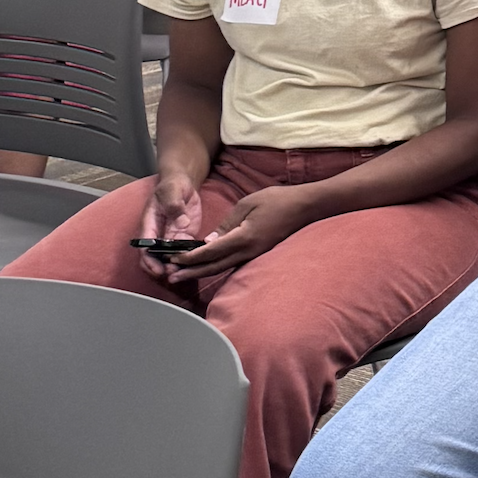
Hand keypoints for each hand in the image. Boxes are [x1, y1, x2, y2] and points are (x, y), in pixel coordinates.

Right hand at [138, 171, 205, 279]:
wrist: (183, 184)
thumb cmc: (172, 186)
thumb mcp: (171, 192)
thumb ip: (175, 205)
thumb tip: (181, 222)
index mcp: (149, 224)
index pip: (145, 247)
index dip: (149, 260)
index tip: (157, 270)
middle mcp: (158, 234)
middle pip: (154, 257)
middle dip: (161, 268)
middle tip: (172, 274)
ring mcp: (171, 237)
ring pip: (169, 257)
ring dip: (174, 267)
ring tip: (184, 273)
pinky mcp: (184, 236)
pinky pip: (184, 251)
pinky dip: (187, 259)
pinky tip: (194, 264)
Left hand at [165, 185, 312, 282]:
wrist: (306, 207)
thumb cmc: (278, 200)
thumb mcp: (247, 204)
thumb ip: (227, 224)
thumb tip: (209, 241)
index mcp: (243, 237)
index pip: (210, 251)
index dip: (190, 257)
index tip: (173, 258)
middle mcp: (248, 251)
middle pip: (214, 266)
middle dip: (191, 272)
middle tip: (171, 277)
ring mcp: (255, 255)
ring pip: (223, 267)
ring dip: (202, 272)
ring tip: (183, 276)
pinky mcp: (259, 254)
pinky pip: (233, 263)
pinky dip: (217, 267)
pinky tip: (208, 268)